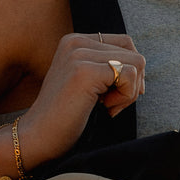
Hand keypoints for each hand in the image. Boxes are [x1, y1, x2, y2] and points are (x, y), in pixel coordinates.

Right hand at [16, 32, 145, 166]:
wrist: (38, 138)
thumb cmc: (67, 117)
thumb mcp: (88, 82)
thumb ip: (107, 65)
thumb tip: (141, 64)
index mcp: (75, 40)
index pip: (126, 43)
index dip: (130, 71)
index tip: (116, 94)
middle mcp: (76, 41)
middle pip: (134, 53)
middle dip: (131, 84)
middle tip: (110, 104)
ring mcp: (79, 54)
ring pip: (136, 63)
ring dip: (129, 92)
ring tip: (106, 106)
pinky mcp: (85, 71)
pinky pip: (130, 76)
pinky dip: (125, 97)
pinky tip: (104, 108)